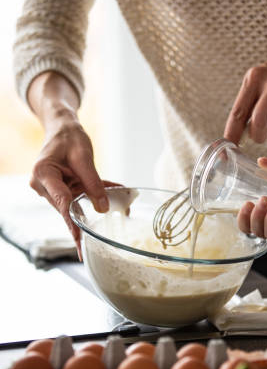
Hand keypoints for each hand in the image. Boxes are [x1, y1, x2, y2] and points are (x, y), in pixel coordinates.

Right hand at [30, 109, 117, 255]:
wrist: (63, 128)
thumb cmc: (69, 137)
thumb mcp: (84, 158)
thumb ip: (93, 183)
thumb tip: (102, 208)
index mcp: (43, 174)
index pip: (62, 202)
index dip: (73, 223)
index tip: (80, 240)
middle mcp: (44, 186)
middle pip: (68, 208)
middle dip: (89, 217)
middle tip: (103, 237)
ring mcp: (52, 190)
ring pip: (76, 204)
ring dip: (96, 202)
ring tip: (122, 200)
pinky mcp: (62, 190)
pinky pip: (80, 197)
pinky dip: (95, 194)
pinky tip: (114, 191)